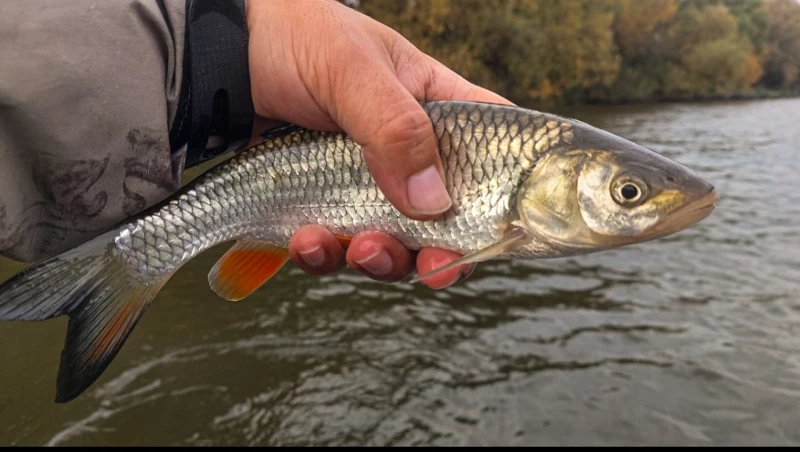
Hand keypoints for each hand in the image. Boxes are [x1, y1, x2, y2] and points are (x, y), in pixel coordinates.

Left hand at [245, 0, 510, 288]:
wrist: (216, 62)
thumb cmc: (292, 37)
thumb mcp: (352, 69)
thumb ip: (396, 128)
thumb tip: (434, 203)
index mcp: (437, 108)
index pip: (495, 151)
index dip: (511, 193)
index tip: (507, 231)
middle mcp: (409, 153)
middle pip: (449, 219)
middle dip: (442, 252)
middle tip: (433, 268)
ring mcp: (366, 184)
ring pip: (395, 243)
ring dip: (382, 259)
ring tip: (357, 249)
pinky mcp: (322, 206)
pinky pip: (336, 247)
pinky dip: (325, 255)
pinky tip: (306, 240)